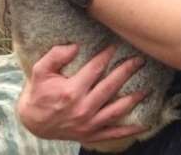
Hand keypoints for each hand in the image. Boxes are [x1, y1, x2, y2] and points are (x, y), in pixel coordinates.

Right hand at [18, 43, 148, 143]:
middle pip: (110, 86)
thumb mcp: (40, 71)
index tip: (116, 46)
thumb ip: (56, 56)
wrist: (32, 122)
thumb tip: (75, 46)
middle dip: (126, 71)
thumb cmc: (38, 94)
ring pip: (116, 110)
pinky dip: (128, 130)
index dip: (107, 55)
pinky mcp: (90, 134)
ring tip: (147, 89)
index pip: (95, 69)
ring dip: (133, 99)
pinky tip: (143, 124)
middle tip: (139, 60)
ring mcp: (88, 124)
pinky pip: (113, 134)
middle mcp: (82, 108)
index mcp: (71, 91)